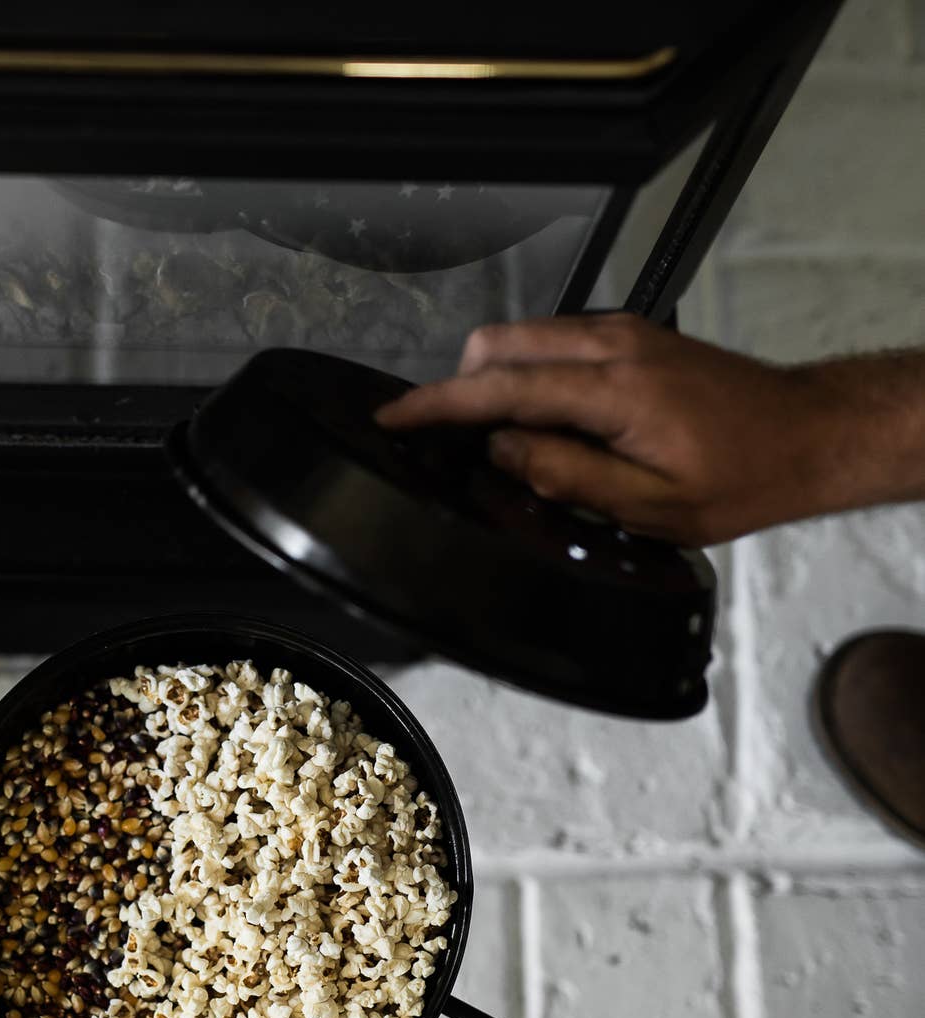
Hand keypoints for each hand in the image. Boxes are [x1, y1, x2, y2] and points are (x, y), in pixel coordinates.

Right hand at [374, 313, 924, 546]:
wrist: (807, 434)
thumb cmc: (740, 478)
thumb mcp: (651, 505)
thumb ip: (568, 473)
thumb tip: (501, 450)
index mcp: (614, 390)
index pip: (501, 387)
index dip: (437, 404)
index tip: (390, 417)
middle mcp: (612, 345)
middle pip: (500, 344)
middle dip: (461, 389)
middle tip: (451, 445)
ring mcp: (623, 333)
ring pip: (524, 338)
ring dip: (495, 381)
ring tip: (502, 443)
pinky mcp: (632, 336)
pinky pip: (554, 343)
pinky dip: (528, 373)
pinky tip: (542, 423)